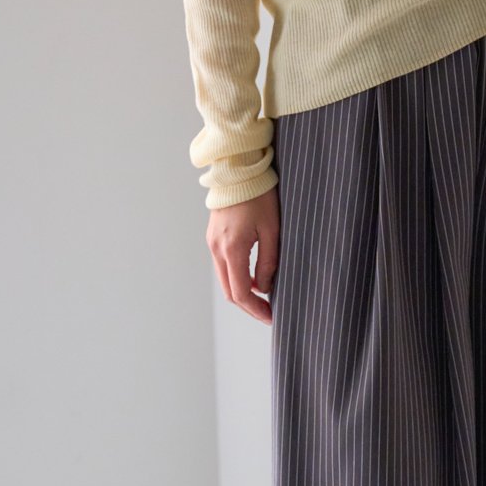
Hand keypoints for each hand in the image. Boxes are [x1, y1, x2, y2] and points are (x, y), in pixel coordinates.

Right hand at [206, 186, 279, 325]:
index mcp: (232, 248)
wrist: (237, 169)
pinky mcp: (214, 237)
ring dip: (243, 292)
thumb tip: (265, 288)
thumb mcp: (272, 230)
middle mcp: (217, 248)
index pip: (241, 292)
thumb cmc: (259, 195)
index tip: (271, 317)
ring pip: (225, 279)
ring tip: (264, 298)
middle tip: (269, 313)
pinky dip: (237, 277)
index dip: (256, 309)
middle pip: (230, 291)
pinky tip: (255, 278)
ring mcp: (212, 243)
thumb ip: (269, 262)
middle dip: (249, 306)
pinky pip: (224, 265)